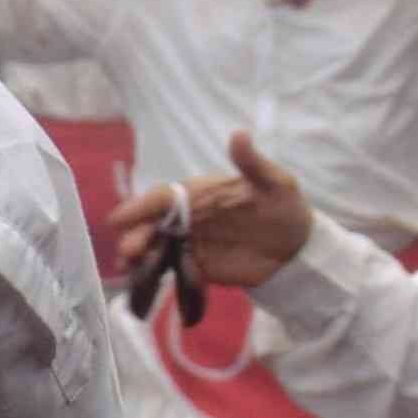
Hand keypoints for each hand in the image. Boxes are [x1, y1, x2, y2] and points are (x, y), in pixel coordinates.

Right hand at [110, 129, 314, 293]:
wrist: (298, 249)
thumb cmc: (285, 208)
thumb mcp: (275, 183)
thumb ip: (252, 163)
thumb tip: (239, 134)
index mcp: (200, 194)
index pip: (164, 197)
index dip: (140, 206)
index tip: (119, 218)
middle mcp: (189, 217)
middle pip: (154, 225)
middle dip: (137, 235)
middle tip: (127, 250)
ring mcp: (191, 243)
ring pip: (156, 247)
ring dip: (139, 256)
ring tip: (128, 268)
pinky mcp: (197, 267)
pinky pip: (171, 269)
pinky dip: (155, 275)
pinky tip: (143, 283)